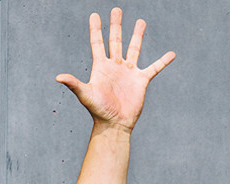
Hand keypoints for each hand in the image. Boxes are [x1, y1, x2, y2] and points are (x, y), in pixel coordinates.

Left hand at [56, 7, 174, 131]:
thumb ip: (74, 84)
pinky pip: (154, 68)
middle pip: (116, 41)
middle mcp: (115, 66)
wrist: (115, 125)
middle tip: (117, 10)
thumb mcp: (85, 95)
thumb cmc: (99, 111)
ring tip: (141, 21)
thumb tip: (58, 77)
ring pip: (134, 49)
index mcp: (101, 67)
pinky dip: (163, 61)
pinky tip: (171, 54)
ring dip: (137, 35)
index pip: (98, 43)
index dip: (96, 29)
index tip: (94, 15)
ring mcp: (129, 72)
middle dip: (116, 25)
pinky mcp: (141, 81)